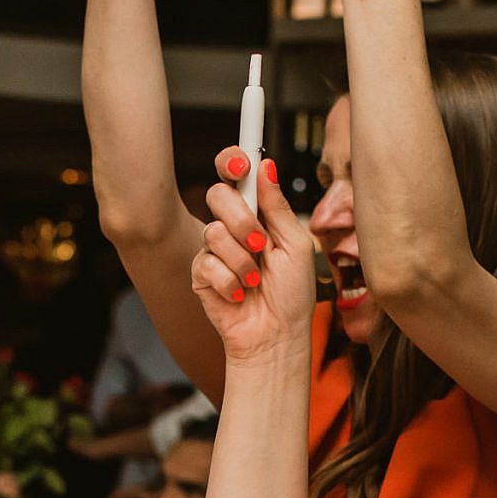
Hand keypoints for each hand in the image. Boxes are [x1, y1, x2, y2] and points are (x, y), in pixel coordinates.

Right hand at [193, 148, 316, 369]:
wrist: (276, 336)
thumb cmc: (292, 294)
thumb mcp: (295, 245)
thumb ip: (278, 206)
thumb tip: (266, 167)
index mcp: (257, 213)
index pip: (236, 176)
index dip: (233, 161)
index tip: (240, 164)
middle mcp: (232, 227)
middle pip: (216, 195)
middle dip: (240, 219)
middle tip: (259, 242)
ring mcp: (214, 250)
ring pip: (213, 232)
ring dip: (241, 260)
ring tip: (255, 280)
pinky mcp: (201, 275)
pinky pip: (206, 263)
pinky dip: (230, 282)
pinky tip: (240, 294)